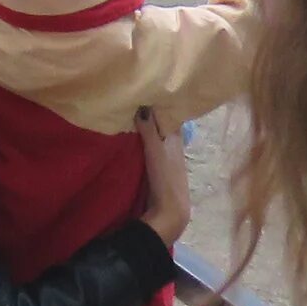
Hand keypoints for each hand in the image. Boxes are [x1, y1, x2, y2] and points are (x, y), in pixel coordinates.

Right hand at [135, 110, 192, 247]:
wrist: (170, 213)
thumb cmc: (165, 179)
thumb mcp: (156, 151)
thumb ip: (149, 129)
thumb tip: (142, 104)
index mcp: (176, 141)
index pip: (171, 117)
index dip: (162, 105)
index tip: (148, 92)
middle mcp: (174, 149)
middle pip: (164, 128)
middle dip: (153, 117)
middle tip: (134, 101)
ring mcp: (167, 162)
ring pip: (157, 141)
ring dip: (148, 131)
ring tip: (130, 117)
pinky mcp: (159, 173)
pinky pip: (151, 152)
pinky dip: (144, 145)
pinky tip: (133, 142)